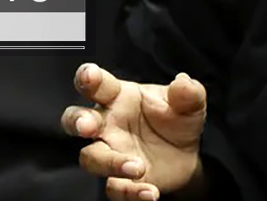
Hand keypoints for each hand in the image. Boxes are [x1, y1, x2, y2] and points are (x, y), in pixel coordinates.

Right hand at [62, 63, 206, 200]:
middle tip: (88, 126)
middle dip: (78, 121)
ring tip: (138, 167)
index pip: (98, 85)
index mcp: (118, 97)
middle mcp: (107, 124)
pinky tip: (150, 192)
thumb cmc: (176, 119)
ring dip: (110, 163)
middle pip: (76, 120)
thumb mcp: (189, 103)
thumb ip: (187, 93)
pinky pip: (115, 188)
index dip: (89, 77)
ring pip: (91, 158)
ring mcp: (110, 152)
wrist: (186, 153)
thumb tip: (183, 83)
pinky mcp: (119, 180)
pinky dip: (130, 192)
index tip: (89, 76)